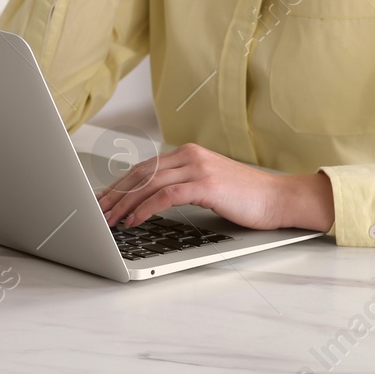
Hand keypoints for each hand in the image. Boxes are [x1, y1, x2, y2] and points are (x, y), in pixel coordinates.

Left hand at [96, 142, 334, 232]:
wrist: (279, 198)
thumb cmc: (246, 197)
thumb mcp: (207, 185)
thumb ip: (181, 185)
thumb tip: (148, 200)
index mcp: (187, 153)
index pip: (143, 168)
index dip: (118, 185)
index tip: (100, 200)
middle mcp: (189, 155)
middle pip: (140, 173)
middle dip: (114, 194)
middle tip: (95, 211)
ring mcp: (197, 168)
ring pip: (148, 183)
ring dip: (123, 203)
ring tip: (108, 220)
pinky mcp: (206, 184)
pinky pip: (165, 196)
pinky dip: (144, 208)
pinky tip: (133, 220)